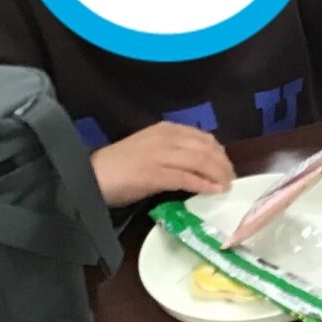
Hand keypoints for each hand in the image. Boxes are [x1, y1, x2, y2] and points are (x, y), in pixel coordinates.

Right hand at [90, 122, 234, 207]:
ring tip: (226, 186)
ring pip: (200, 161)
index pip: (203, 138)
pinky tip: (213, 191)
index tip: (227, 166)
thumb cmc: (119, 166)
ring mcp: (160, 155)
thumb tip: (199, 165)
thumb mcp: (150, 150)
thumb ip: (174, 152)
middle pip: (206, 149)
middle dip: (223, 165)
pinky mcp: (154, 174)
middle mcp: (166, 138)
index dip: (220, 153)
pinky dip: (203, 185)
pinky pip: (186, 178)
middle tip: (231, 179)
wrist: (91, 176)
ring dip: (218, 175)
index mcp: (167, 130)